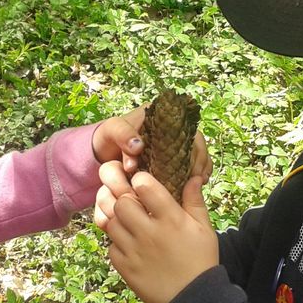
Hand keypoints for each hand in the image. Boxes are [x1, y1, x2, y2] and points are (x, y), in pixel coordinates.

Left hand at [92, 106, 212, 179]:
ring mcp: (173, 143)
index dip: (193, 149)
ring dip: (199, 169)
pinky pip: (192, 164)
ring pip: (197, 155)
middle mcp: (172, 128)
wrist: (103, 150)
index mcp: (161, 116)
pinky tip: (195, 186)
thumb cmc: (108, 137)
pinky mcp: (172, 158)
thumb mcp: (111, 131)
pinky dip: (195, 175)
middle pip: (196, 144)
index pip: (186, 129)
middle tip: (195, 181)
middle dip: (199, 162)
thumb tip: (138, 146)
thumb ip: (123, 136)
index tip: (191, 168)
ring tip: (197, 185)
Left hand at [102, 172, 218, 302]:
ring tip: (131, 225)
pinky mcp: (125, 268)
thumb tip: (193, 176)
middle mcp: (149, 232)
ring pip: (111, 223)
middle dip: (126, 199)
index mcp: (170, 219)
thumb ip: (194, 201)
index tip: (144, 185)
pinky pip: (111, 246)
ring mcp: (134, 251)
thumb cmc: (201, 260)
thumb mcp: (204, 228)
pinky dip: (117, 244)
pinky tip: (130, 245)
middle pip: (121, 202)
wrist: (194, 300)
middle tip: (135, 205)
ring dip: (119, 220)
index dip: (141, 180)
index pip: (144, 186)